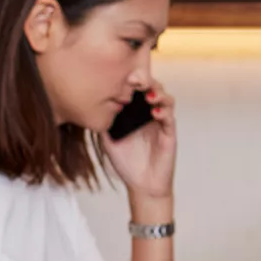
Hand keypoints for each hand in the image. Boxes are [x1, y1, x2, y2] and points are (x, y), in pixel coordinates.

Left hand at [100, 84, 176, 202]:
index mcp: (136, 113)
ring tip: (147, 95)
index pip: (137, 90)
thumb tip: (90, 108)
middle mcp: (150, 114)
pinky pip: (170, 118)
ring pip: (166, 99)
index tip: (122, 76)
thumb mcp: (108, 140)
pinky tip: (153, 113)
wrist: (141, 184)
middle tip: (136, 79)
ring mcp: (161, 123)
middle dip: (146, 80)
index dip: (133, 81)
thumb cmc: (127, 162)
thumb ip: (102, 124)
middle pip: (153, 88)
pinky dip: (163, 112)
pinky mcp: (169, 134)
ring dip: (158, 93)